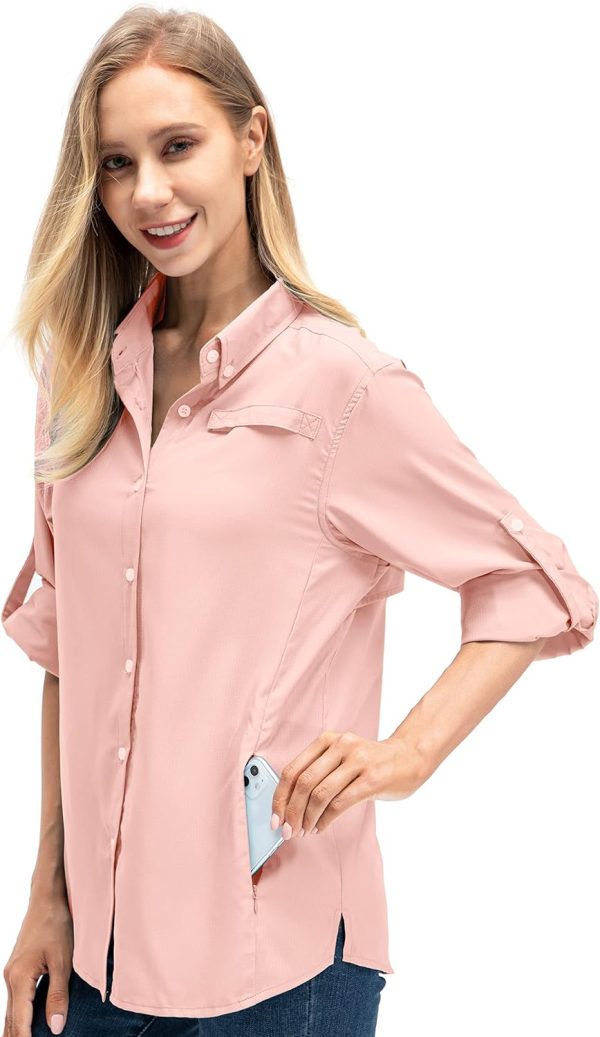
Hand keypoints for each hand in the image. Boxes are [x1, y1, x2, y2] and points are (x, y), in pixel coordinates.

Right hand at [2, 890, 72, 1036]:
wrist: (48, 898)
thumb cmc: (57, 925)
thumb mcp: (63, 961)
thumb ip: (58, 996)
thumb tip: (56, 1029)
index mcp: (19, 978)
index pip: (20, 1022)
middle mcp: (10, 978)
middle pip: (11, 1021)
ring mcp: (11, 972)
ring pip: (11, 1012)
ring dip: (18, 1030)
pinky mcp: (17, 968)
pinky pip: (15, 1000)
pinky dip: (20, 1016)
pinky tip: (28, 1025)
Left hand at [270, 730, 422, 837]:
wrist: (409, 757)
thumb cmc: (371, 762)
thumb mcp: (341, 757)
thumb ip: (318, 772)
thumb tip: (288, 805)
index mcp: (327, 739)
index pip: (292, 770)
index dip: (280, 797)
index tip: (275, 818)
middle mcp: (340, 746)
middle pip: (303, 783)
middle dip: (291, 812)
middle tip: (288, 831)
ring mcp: (358, 761)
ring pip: (320, 795)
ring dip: (307, 818)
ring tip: (305, 831)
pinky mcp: (372, 779)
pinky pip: (340, 804)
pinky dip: (325, 820)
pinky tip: (321, 827)